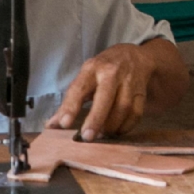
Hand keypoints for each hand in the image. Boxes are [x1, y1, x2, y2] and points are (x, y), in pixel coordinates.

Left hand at [46, 40, 186, 139]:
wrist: (134, 56)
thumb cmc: (103, 70)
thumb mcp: (85, 77)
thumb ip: (69, 101)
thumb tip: (51, 125)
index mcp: (92, 68)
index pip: (79, 88)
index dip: (71, 107)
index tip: (63, 124)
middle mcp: (112, 73)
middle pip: (105, 98)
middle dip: (96, 119)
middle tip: (87, 137)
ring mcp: (130, 82)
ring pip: (123, 108)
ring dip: (111, 126)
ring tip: (100, 136)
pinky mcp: (142, 92)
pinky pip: (136, 114)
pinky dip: (125, 126)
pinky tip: (116, 132)